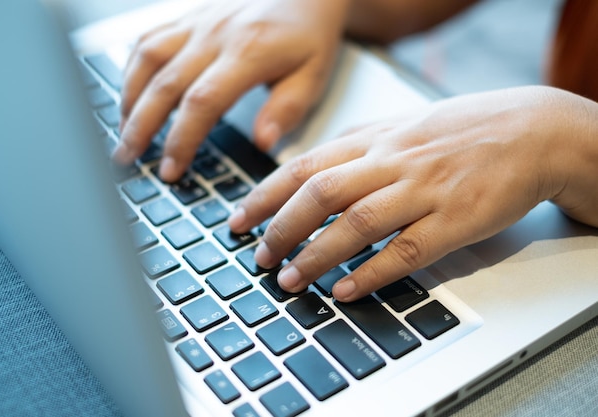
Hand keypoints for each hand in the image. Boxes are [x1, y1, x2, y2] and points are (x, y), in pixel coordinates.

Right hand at [114, 0, 349, 181]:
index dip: (180, 139)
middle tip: (127, 158)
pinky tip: (130, 94)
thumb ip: (286, 109)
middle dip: (141, 127)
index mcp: (249, 51)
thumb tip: (263, 142)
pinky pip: (148, 38)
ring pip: (148, 58)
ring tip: (123, 132)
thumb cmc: (308, 35)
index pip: (202, 102)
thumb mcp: (312, 76)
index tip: (170, 169)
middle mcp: (216, 34)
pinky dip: (132, 68)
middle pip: (164, 84)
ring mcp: (198, 22)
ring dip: (130, 98)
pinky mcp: (188, 16)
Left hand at [229, 86, 595, 301]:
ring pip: (356, 224)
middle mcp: (392, 161)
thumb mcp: (401, 124)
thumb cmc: (463, 131)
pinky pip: (405, 250)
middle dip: (281, 229)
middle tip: (259, 256)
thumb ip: (355, 143)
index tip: (238, 221)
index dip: (264, 196)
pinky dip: (370, 273)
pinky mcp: (455, 220)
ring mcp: (423, 190)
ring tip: (289, 280)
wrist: (532, 132)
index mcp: (374, 139)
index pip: (303, 167)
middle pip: (320, 194)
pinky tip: (344, 291)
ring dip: (316, 256)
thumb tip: (309, 168)